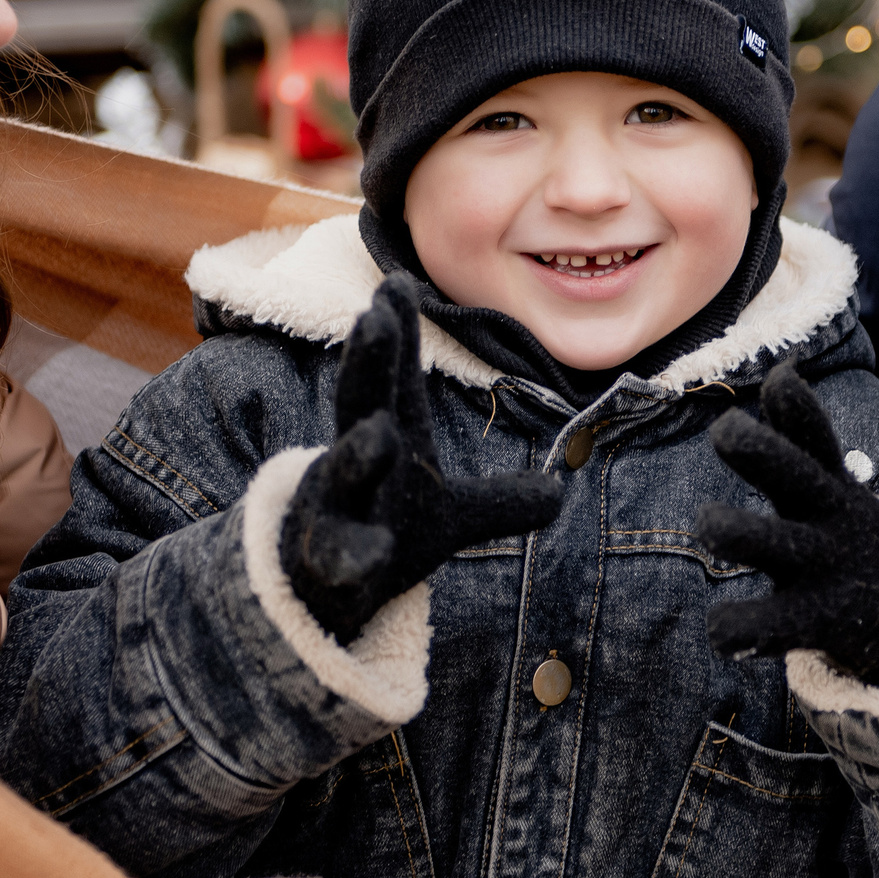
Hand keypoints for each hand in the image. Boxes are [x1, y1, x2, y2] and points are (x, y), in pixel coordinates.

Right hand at [283, 277, 564, 640]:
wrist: (319, 596)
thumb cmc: (383, 531)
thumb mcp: (449, 516)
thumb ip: (501, 501)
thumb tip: (559, 491)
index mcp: (387, 436)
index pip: (393, 378)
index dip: (396, 333)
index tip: (397, 282)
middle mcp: (356, 462)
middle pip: (360, 403)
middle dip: (367, 363)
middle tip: (373, 318)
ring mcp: (337, 509)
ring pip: (344, 475)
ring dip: (360, 454)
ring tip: (381, 435)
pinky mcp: (327, 561)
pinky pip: (341, 555)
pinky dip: (357, 553)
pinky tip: (375, 551)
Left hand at [698, 363, 878, 693]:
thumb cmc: (848, 535)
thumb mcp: (834, 482)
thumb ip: (803, 433)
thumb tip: (781, 370)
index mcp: (829, 483)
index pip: (815, 432)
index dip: (793, 401)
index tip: (780, 379)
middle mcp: (826, 516)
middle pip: (791, 471)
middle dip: (753, 447)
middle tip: (724, 433)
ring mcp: (822, 566)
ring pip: (765, 541)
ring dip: (730, 527)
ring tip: (713, 525)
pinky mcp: (815, 619)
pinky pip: (763, 626)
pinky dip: (734, 627)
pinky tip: (726, 629)